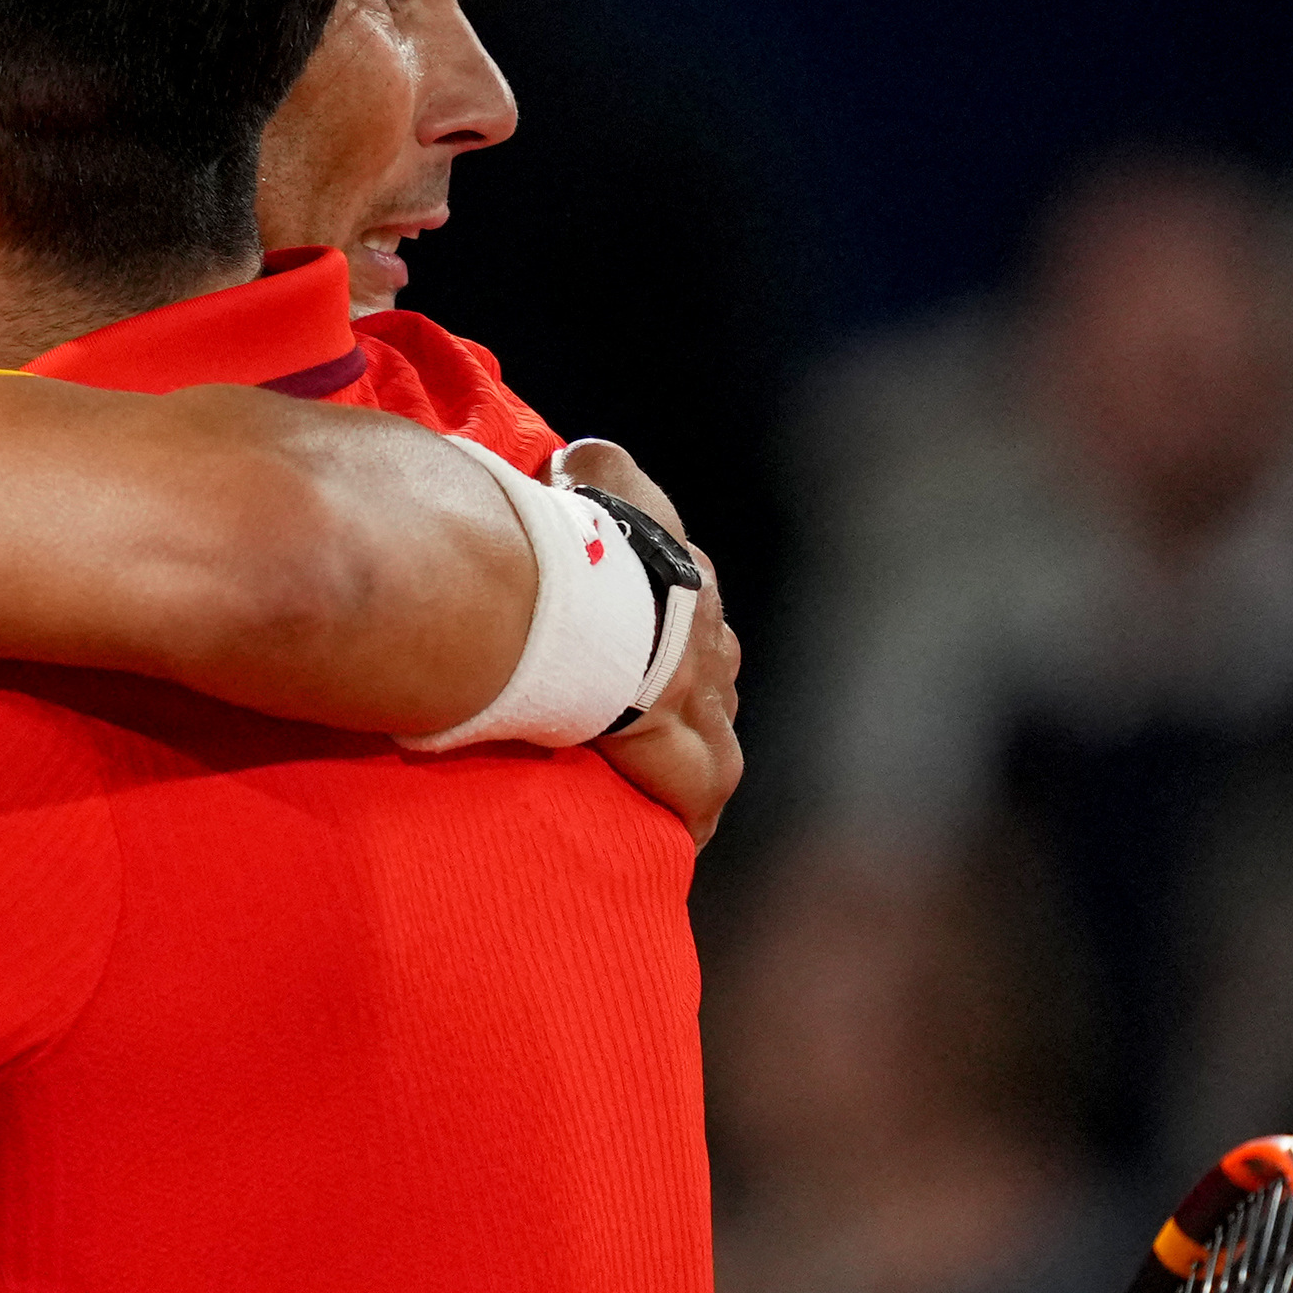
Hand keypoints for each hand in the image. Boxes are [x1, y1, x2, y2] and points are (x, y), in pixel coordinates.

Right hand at [557, 439, 743, 845]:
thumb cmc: (582, 535)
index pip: (690, 608)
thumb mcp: (597, 474)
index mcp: (689, 581)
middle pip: (713, 672)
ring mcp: (705, 702)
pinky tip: (674, 832)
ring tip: (654, 777)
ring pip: (715, 735)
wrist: (587, 601)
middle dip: (687, 691)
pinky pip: (699, 796)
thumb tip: (577, 460)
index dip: (662, 627)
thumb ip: (593, 466)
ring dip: (690, 752)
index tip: (633, 644)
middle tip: (641, 711)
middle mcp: (711, 641)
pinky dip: (688, 814)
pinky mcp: (690, 760)